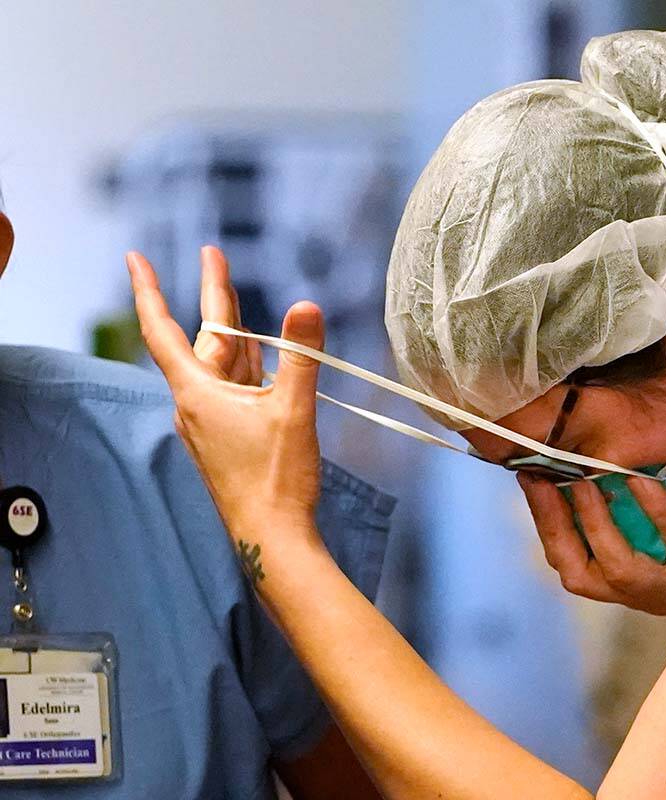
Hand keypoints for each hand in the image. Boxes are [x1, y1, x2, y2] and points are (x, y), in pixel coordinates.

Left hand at [127, 247, 323, 542]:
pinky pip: (234, 387)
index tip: (134, 258)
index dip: (148, 290)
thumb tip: (307, 305)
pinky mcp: (228, 436)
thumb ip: (300, 356)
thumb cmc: (276, 478)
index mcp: (197, 394)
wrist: (273, 536)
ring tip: (235, 295)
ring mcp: (212, 422)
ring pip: (221, 364)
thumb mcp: (293, 410)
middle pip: (203, 339)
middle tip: (213, 254)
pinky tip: (258, 353)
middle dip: (212, 297)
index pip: (162, 331)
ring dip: (232, 330)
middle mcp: (196, 404)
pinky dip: (246, 363)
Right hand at [520, 474, 665, 614]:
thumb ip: (612, 500)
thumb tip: (570, 456)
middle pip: (581, 574)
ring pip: (622, 569)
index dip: (543, 521)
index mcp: (618, 582)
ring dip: (597, 522)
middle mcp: (639, 594)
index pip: (566, 558)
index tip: (529, 477)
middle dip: (557, 526)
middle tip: (545, 479)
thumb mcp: (651, 522)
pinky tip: (643, 480)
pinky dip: (658, 511)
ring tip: (587, 479)